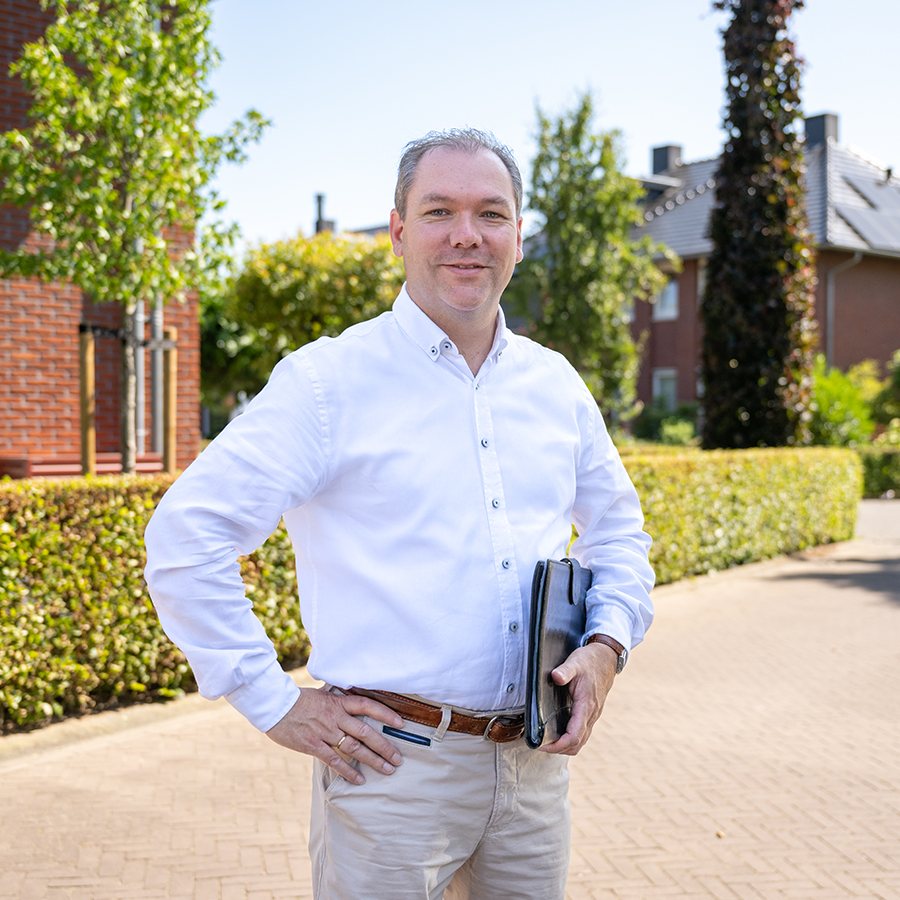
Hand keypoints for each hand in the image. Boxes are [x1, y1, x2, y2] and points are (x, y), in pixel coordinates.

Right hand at [266, 687, 404, 784]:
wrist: (274, 706)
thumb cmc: (298, 700)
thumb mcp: (321, 694)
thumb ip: (337, 698)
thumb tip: (350, 695)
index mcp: (338, 702)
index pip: (368, 705)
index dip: (386, 714)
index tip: (400, 723)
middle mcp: (335, 717)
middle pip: (366, 732)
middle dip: (384, 746)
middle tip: (398, 759)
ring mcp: (325, 732)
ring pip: (354, 748)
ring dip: (372, 760)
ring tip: (387, 770)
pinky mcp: (313, 746)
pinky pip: (334, 760)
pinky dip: (347, 771)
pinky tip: (359, 780)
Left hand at [539, 641, 617, 755]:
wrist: (606, 659)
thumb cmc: (590, 661)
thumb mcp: (575, 662)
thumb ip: (565, 670)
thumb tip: (556, 677)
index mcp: (586, 706)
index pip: (574, 736)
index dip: (558, 745)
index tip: (543, 745)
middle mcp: (592, 714)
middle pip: (577, 744)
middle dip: (559, 749)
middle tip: (541, 745)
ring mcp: (593, 715)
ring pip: (581, 741)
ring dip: (565, 746)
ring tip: (548, 741)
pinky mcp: (591, 713)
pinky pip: (582, 733)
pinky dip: (571, 738)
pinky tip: (559, 732)